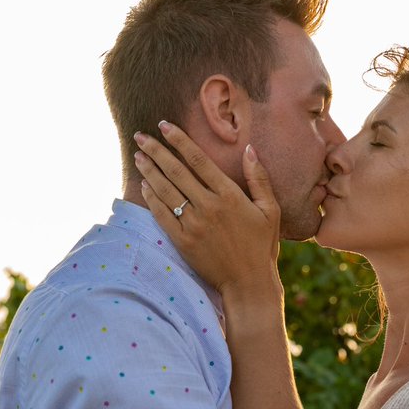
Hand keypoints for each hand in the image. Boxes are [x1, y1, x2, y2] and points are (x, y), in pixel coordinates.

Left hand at [134, 122, 279, 295]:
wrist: (248, 283)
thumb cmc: (262, 245)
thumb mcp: (270, 210)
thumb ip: (259, 178)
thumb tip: (249, 149)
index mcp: (229, 195)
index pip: (198, 159)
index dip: (179, 140)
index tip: (164, 125)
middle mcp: (209, 206)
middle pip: (176, 171)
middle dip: (156, 150)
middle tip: (140, 136)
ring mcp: (194, 225)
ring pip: (166, 190)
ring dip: (150, 171)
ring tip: (138, 155)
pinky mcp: (183, 242)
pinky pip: (162, 215)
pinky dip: (151, 198)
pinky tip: (144, 185)